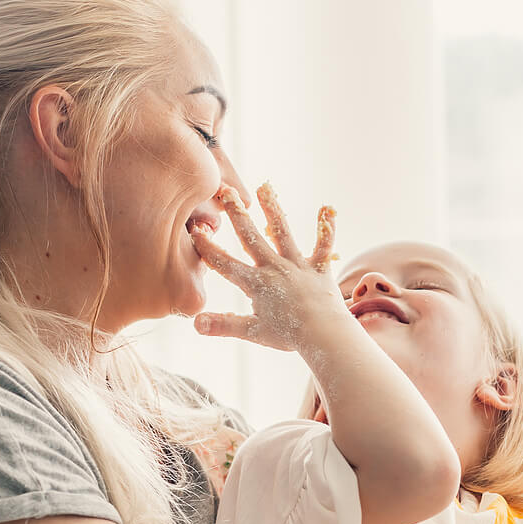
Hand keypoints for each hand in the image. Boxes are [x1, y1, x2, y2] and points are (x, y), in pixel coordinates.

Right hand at [190, 183, 345, 350]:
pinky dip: (326, 228)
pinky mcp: (319, 269)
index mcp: (256, 284)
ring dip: (273, 209)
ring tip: (265, 187)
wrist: (324, 334)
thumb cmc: (289, 335)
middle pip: (251, 237)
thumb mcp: (253, 331)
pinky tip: (327, 209)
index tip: (195, 230)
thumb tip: (195, 323)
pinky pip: (323, 246)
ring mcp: (298, 266)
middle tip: (226, 191)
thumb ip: (223, 325)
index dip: (207, 247)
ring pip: (283, 232)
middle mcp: (275, 268)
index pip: (224, 263)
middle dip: (236, 214)